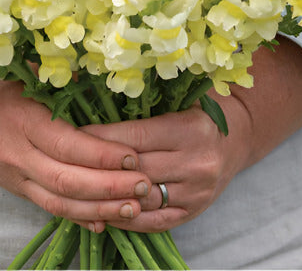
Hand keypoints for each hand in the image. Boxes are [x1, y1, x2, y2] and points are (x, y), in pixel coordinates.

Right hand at [0, 4, 151, 227]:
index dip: (102, 155)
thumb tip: (106, 68)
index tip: (134, 156)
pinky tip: (104, 221)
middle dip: (108, 188)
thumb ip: (61, 73)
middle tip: (146, 187)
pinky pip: (47, 207)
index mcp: (21, 119)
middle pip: (66, 180)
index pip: (67, 146)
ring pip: (58, 202)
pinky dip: (77, 217)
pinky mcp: (14, 187)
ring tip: (135, 209)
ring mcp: (12, 175)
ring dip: (98, 209)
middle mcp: (15, 153)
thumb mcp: (27, 67)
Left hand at [83, 38, 301, 232]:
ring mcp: (195, 192)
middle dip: (98, 165)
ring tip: (77, 186)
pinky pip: (152, 222)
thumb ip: (149, 93)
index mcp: (190, 129)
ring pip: (141, 198)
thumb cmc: (198, 110)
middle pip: (135, 169)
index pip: (135, 137)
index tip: (72, 132)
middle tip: (65, 159)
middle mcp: (196, 163)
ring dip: (107, 195)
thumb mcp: (181, 96)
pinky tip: (101, 208)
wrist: (237, 138)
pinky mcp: (192, 213)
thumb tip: (100, 79)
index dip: (101, 137)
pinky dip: (125, 217)